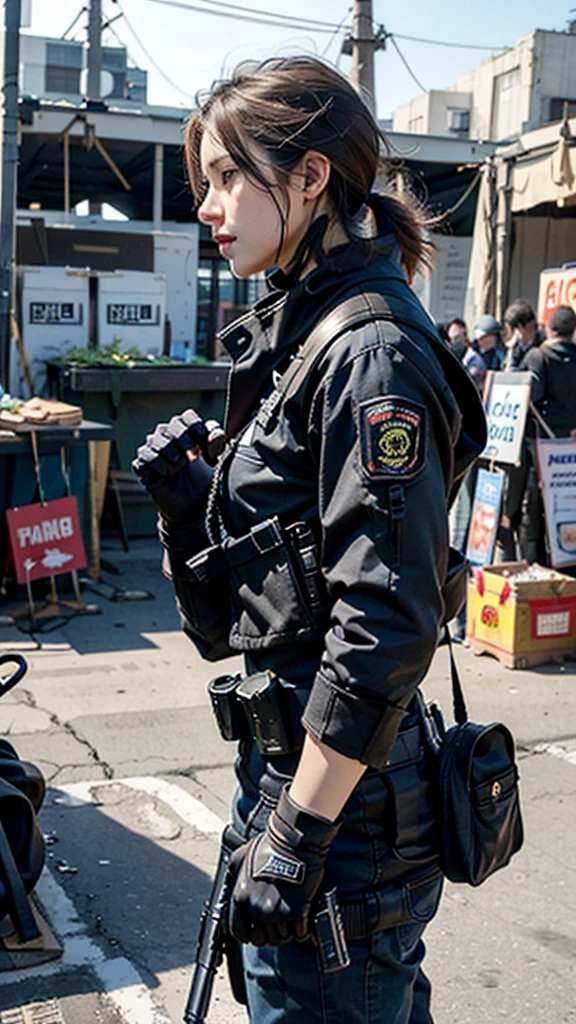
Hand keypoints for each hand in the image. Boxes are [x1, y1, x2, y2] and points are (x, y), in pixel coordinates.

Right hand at [132, 411, 224, 522]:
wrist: (192, 507)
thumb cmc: (203, 480)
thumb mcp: (216, 462)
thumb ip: (218, 445)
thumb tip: (215, 434)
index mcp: (186, 431)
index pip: (187, 417)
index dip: (196, 427)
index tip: (204, 444)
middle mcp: (168, 436)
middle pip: (172, 425)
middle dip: (185, 441)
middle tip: (193, 458)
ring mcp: (154, 450)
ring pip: (157, 440)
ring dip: (172, 455)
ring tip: (179, 468)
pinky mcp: (144, 466)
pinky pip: (145, 455)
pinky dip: (159, 464)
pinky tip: (167, 473)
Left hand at [229, 785, 339, 946]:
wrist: (294, 841)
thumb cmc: (271, 845)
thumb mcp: (241, 857)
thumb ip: (234, 873)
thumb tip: (231, 881)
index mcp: (239, 897)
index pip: (239, 932)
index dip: (250, 934)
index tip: (259, 930)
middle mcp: (254, 908)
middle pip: (262, 939)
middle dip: (272, 933)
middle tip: (280, 920)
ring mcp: (275, 912)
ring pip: (281, 938)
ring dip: (289, 930)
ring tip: (293, 916)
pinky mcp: (295, 912)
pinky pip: (300, 934)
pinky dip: (303, 928)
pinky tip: (304, 916)